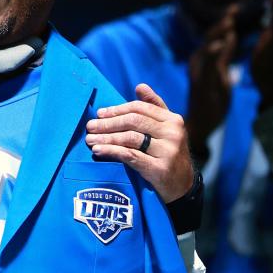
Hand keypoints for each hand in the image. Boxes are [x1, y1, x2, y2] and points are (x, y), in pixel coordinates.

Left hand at [85, 83, 193, 201]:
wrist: (182, 186)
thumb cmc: (168, 154)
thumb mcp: (166, 129)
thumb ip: (154, 108)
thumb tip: (140, 86)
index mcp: (173, 120)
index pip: (140, 109)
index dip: (117, 110)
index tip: (100, 113)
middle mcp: (172, 133)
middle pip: (133, 122)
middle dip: (108, 123)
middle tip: (90, 126)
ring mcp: (168, 151)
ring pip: (130, 138)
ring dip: (106, 138)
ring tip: (90, 139)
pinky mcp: (160, 168)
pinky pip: (130, 156)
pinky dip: (111, 152)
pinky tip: (98, 151)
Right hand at [186, 5, 237, 155]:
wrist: (200, 125)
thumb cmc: (211, 100)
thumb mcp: (221, 73)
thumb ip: (225, 54)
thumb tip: (232, 35)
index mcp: (203, 60)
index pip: (214, 36)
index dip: (224, 22)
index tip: (236, 7)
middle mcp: (198, 63)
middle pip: (210, 38)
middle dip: (222, 23)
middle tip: (235, 8)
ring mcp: (199, 73)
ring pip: (207, 48)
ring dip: (218, 33)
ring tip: (230, 20)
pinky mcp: (202, 83)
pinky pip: (207, 65)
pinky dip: (213, 52)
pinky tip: (222, 43)